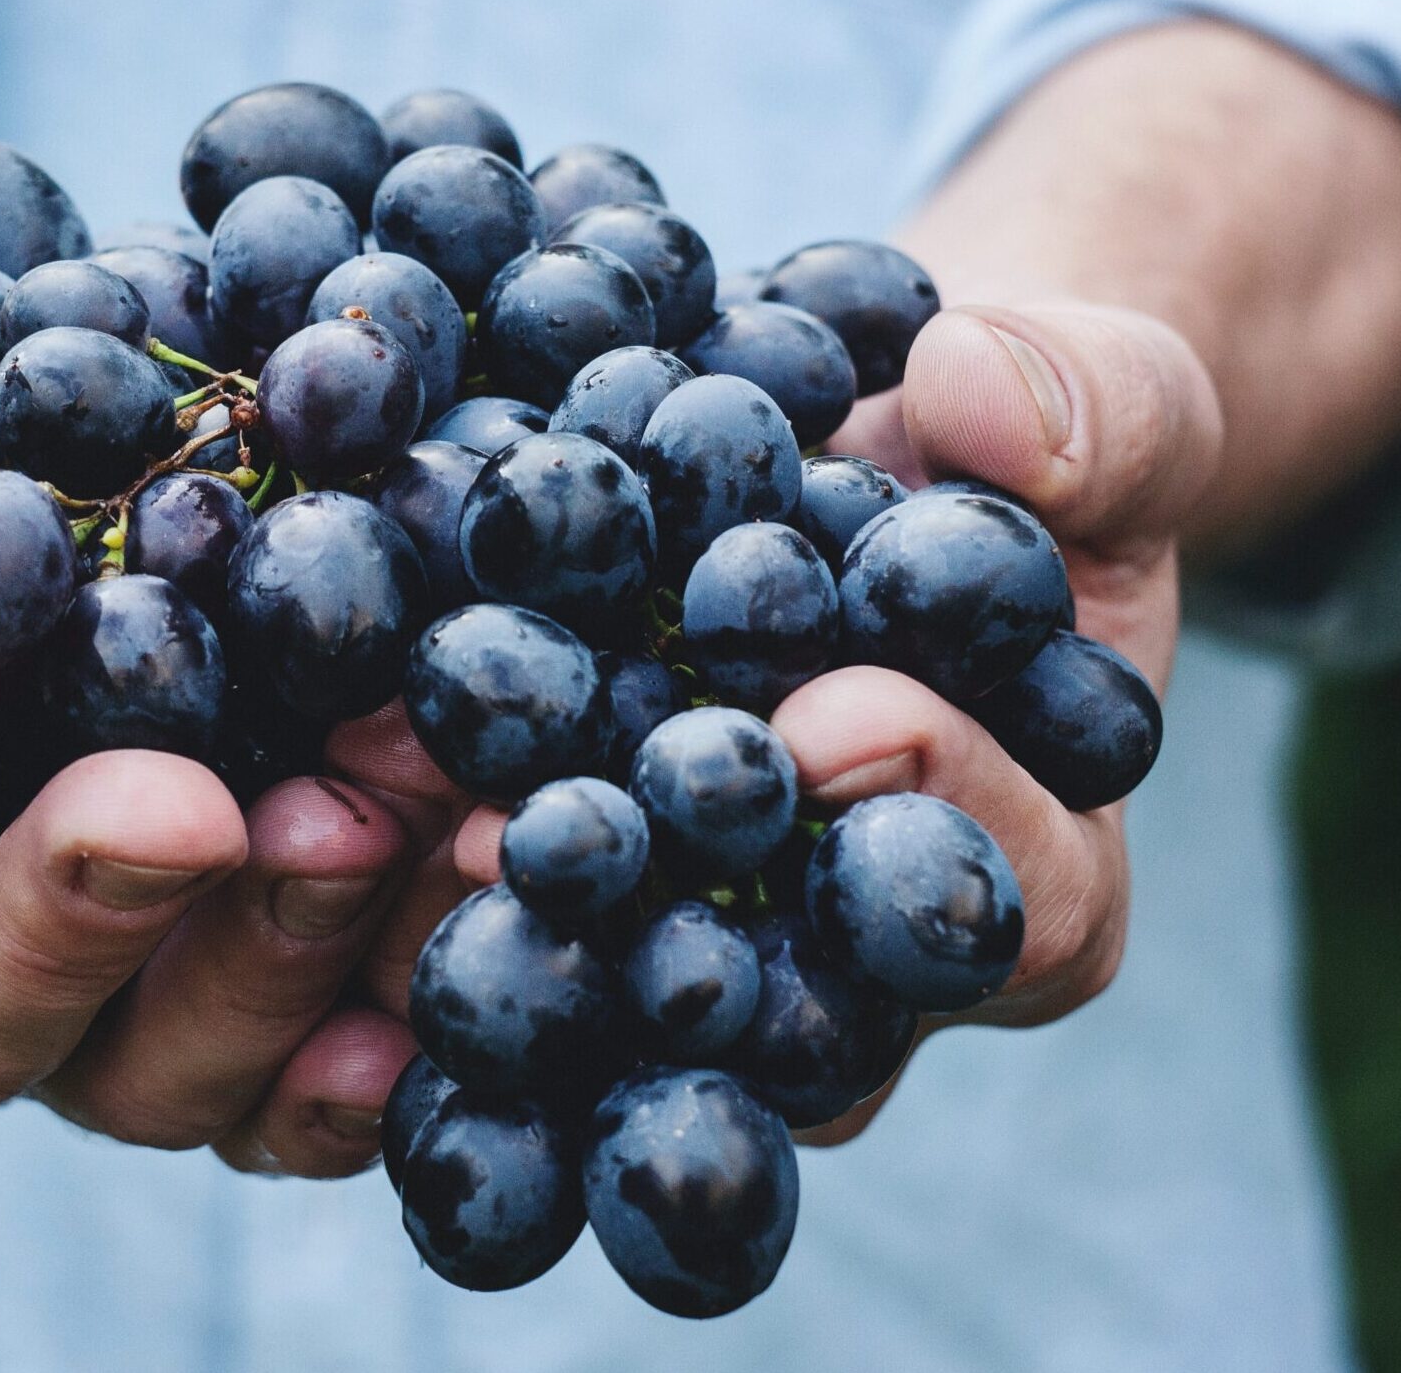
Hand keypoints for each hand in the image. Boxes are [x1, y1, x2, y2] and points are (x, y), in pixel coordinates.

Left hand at [336, 298, 1223, 1147]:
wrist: (874, 466)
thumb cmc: (1015, 458)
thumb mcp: (1106, 406)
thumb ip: (1097, 412)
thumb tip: (988, 403)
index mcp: (1038, 875)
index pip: (1020, 902)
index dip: (941, 814)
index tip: (836, 719)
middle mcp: (860, 964)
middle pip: (780, 998)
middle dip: (655, 910)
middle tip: (524, 832)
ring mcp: (706, 944)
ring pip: (607, 990)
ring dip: (484, 916)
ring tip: (371, 813)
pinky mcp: (574, 896)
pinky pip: (494, 916)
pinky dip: (393, 867)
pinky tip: (294, 804)